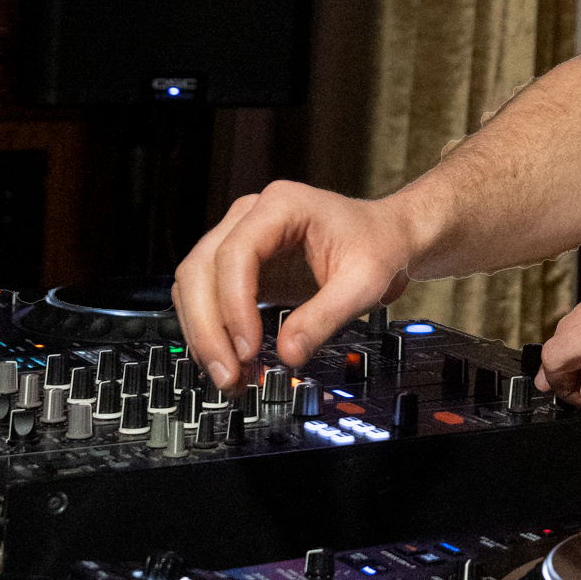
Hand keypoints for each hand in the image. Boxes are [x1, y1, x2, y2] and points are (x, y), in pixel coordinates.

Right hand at [172, 181, 416, 387]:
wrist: (387, 238)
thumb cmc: (379, 247)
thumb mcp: (365, 284)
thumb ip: (325, 317)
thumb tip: (288, 354)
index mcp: (282, 205)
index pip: (235, 252)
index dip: (234, 304)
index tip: (248, 347)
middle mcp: (251, 216)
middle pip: (200, 269)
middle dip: (209, 327)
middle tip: (228, 373)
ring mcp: (239, 237)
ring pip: (193, 284)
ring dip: (204, 332)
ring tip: (228, 374)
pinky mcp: (239, 265)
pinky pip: (207, 296)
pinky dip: (211, 329)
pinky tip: (229, 359)